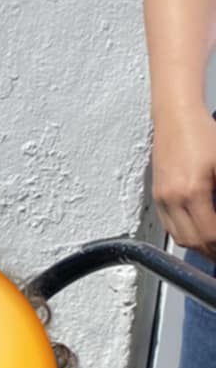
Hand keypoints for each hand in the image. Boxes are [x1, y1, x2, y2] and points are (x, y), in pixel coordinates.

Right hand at [152, 111, 215, 255]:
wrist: (176, 115)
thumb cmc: (204, 133)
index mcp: (193, 191)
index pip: (210, 234)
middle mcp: (173, 198)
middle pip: (193, 241)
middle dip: (212, 252)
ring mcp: (162, 197)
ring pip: (179, 237)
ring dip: (198, 246)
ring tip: (213, 247)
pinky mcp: (157, 193)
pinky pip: (169, 225)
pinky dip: (184, 235)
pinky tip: (197, 232)